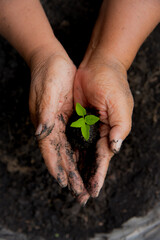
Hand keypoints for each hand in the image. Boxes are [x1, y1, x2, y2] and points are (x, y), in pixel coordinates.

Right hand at [29, 44, 88, 204]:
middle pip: (61, 155)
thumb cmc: (47, 75)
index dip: (57, 167)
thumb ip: (43, 114)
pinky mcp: (68, 118)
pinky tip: (85, 162)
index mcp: (45, 124)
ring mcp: (60, 123)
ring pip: (68, 150)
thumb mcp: (45, 92)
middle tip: (79, 193)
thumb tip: (39, 133)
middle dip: (69, 174)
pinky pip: (74, 140)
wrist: (52, 61)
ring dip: (75, 168)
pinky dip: (79, 153)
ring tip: (83, 184)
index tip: (65, 184)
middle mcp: (52, 127)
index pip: (51, 150)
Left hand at [74, 52, 133, 197]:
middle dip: (88, 177)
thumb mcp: (119, 103)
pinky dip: (72, 153)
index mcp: (112, 130)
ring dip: (79, 169)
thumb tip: (116, 147)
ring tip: (73, 186)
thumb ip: (120, 126)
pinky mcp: (78, 120)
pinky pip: (74, 140)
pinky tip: (68, 164)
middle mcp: (101, 132)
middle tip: (81, 197)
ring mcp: (88, 127)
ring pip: (83, 153)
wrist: (97, 65)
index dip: (99, 175)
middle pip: (93, 160)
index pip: (104, 158)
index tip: (93, 191)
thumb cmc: (111, 82)